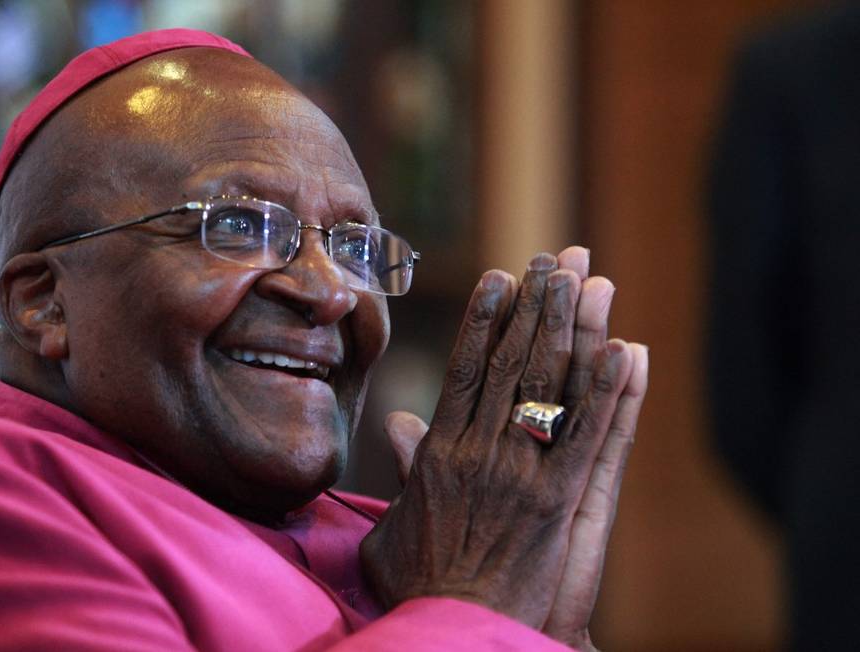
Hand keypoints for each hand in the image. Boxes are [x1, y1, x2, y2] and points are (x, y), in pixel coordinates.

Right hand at [361, 248, 647, 643]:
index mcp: (439, 453)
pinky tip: (625, 351)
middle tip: (555, 258)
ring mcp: (519, 472)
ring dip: (570, 328)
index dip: (485, 319)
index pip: (465, 370)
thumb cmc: (418, 584)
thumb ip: (401, 470)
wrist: (452, 630)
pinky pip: (587, 436)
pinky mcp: (557, 502)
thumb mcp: (392, 525)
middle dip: (536, 306)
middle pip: (510, 363)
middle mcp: (478, 451)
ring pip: (546, 385)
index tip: (502, 278)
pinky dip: (607, 391)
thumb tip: (396, 423)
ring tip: (587, 280)